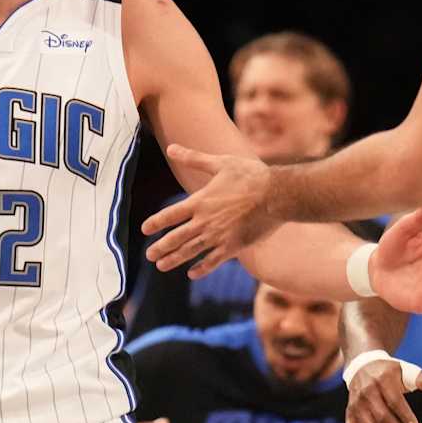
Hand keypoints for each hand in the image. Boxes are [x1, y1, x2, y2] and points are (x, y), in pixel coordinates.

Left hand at [142, 149, 274, 275]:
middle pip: (177, 237)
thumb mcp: (220, 163)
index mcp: (200, 201)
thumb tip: (171, 148)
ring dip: (174, 260)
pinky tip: (192, 274)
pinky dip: (202, 268)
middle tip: (149, 255)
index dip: (156, 222)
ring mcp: (219, 236)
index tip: (145, 230)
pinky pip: (213, 261)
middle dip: (161, 247)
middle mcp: (206, 221)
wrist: (277, 195)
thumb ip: (194, 159)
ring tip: (161, 266)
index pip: (170, 214)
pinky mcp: (233, 246)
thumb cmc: (249, 176)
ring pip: (191, 251)